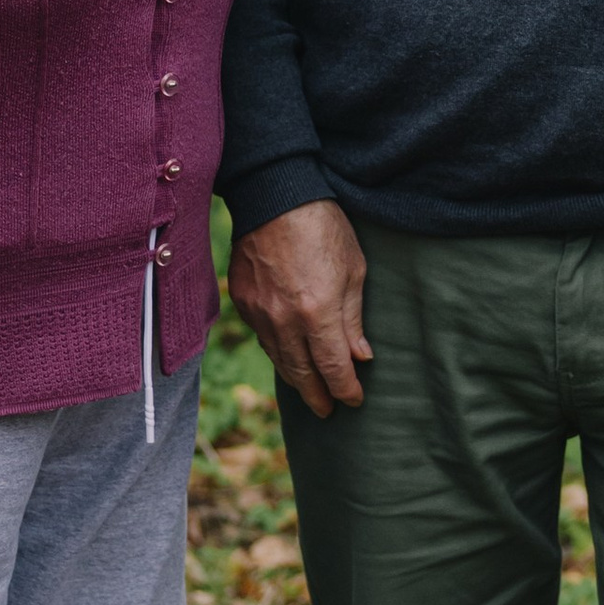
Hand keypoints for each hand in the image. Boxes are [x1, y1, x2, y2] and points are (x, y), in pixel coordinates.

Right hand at [229, 200, 371, 415]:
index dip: (346, 390)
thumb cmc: (324, 227)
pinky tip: (287, 356)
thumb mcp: (354, 270)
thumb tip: (360, 356)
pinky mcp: (243, 300)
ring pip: (278, 360)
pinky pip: (262, 337)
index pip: (334, 369)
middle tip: (328, 410)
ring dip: (296, 379)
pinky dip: (277, 352)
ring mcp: (259, 312)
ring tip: (309, 391)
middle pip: (302, 374)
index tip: (355, 399)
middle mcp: (285, 321)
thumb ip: (354, 319)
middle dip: (318, 396)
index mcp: (318, 313)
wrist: (275, 194)